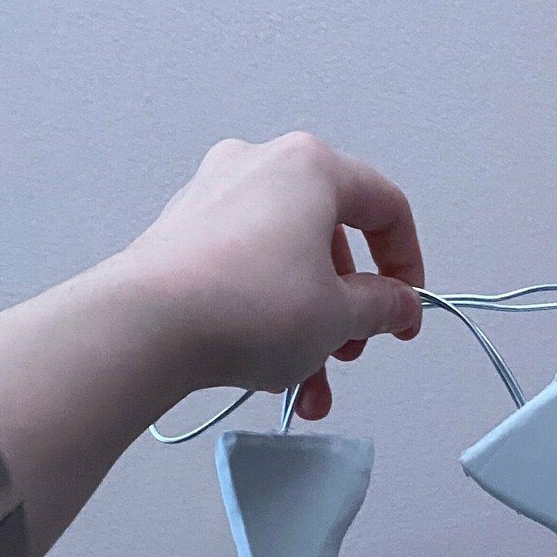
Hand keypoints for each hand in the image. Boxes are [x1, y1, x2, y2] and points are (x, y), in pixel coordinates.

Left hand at [111, 131, 424, 422]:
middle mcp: (260, 165)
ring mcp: (213, 195)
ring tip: (307, 391)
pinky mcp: (180, 232)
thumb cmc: (255, 306)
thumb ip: (382, 307)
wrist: (149, 324)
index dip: (408, 265)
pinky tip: (265, 372)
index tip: (405, 314)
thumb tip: (400, 305)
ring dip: (308, 331)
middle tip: (350, 354)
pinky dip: (266, 317)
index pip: (385, 206)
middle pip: (330, 240)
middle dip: (348, 310)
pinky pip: (245, 272)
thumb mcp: (340, 317)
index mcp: (311, 167)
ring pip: (286, 265)